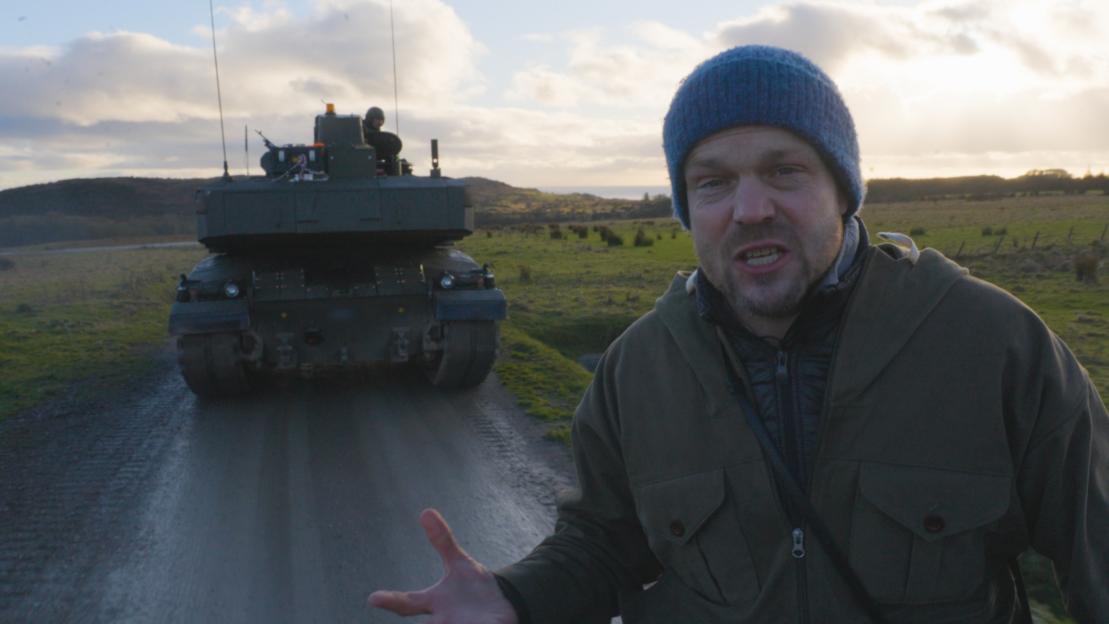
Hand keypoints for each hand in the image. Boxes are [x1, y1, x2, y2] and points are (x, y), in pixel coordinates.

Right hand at [369, 508, 518, 623]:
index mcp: (435, 603)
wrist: (501, 608)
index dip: (390, 601)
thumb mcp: (459, 563)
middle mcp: (444, 620)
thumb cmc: (473, 589)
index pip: (408, 604)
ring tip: (459, 621)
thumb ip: (443, 541)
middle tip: (426, 623)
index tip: (373, 598)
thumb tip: (426, 511)